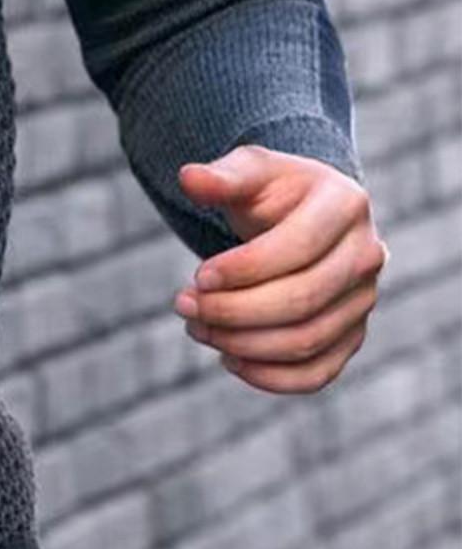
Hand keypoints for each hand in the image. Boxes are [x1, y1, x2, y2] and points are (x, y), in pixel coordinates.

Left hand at [172, 143, 386, 392]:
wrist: (300, 214)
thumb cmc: (269, 191)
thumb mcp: (248, 170)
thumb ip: (222, 176)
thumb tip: (188, 177)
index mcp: (345, 204)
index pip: (296, 248)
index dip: (243, 269)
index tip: (197, 277)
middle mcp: (366, 255)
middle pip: (302, 300)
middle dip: (233, 310)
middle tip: (183, 304)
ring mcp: (363, 299)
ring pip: (307, 340)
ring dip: (243, 343)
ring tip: (196, 328)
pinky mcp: (352, 335)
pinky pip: (319, 373)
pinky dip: (271, 377)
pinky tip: (228, 359)